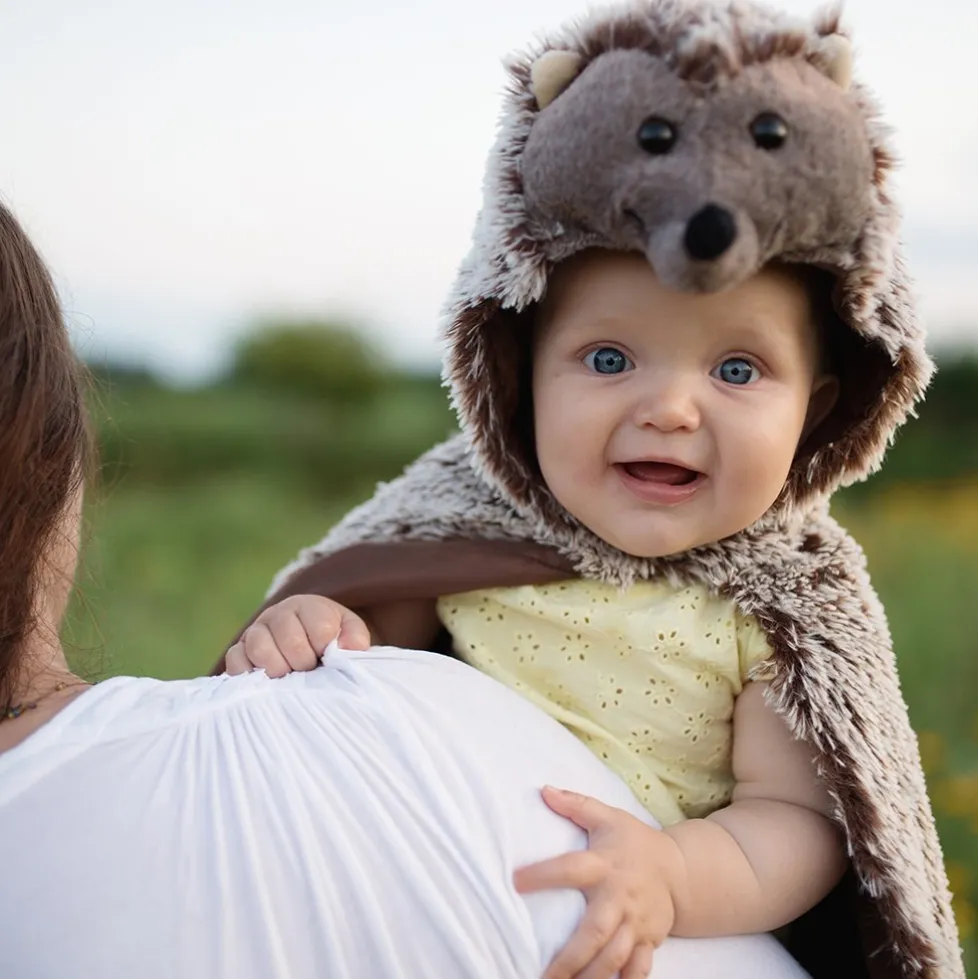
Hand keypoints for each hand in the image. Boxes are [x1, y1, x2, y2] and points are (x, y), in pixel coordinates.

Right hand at [225, 595, 370, 676]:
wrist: (306, 643)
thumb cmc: (331, 639)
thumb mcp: (350, 633)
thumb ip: (355, 637)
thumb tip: (350, 647)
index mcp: (308, 606)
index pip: (319, 627)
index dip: (326, 648)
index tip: (328, 656)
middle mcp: (278, 614)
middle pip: (289, 639)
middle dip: (304, 662)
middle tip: (310, 670)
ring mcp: (255, 631)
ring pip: (260, 649)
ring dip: (279, 670)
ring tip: (290, 677)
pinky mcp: (238, 650)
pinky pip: (235, 661)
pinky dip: (251, 675)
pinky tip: (268, 682)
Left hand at [514, 786, 684, 978]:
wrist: (680, 869)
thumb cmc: (634, 842)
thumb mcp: (607, 817)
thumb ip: (575, 805)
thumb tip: (544, 790)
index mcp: (604, 865)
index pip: (570, 869)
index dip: (544, 874)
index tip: (515, 881)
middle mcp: (619, 897)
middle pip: (595, 931)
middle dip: (571, 957)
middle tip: (545, 975)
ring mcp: (635, 923)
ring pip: (615, 957)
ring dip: (592, 977)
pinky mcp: (648, 941)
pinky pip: (638, 970)